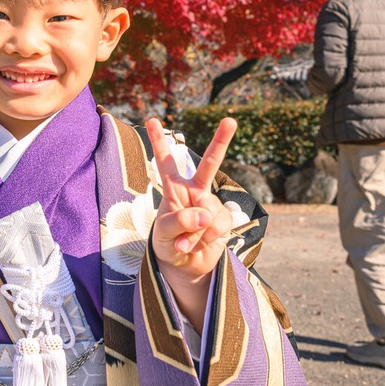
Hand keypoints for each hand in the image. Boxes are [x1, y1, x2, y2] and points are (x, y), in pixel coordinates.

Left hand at [146, 117, 237, 324]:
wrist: (185, 266)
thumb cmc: (167, 243)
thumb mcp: (164, 234)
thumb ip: (180, 221)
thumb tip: (204, 214)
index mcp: (174, 188)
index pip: (166, 163)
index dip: (160, 142)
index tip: (153, 119)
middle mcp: (195, 191)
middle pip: (210, 164)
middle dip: (221, 141)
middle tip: (231, 120)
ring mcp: (211, 204)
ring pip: (210, 213)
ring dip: (196, 233)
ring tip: (185, 243)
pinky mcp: (223, 220)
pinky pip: (219, 227)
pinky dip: (207, 239)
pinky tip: (199, 245)